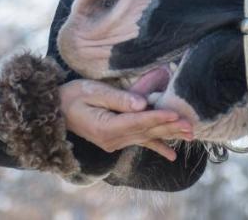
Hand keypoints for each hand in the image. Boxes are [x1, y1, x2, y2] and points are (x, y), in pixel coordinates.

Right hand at [59, 79, 193, 161]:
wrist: (56, 111)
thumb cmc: (72, 96)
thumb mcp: (91, 92)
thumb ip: (117, 98)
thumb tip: (140, 103)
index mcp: (106, 128)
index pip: (137, 122)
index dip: (157, 117)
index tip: (175, 114)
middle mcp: (113, 140)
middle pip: (147, 132)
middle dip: (170, 128)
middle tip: (191, 125)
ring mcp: (115, 142)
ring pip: (147, 137)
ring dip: (169, 135)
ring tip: (189, 135)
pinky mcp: (117, 140)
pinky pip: (140, 142)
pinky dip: (157, 146)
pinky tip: (171, 154)